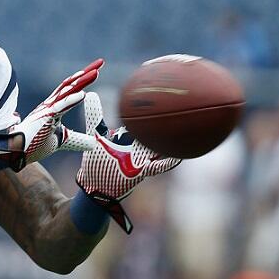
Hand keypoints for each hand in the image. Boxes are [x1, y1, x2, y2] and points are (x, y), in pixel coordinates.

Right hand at [0, 59, 103, 170]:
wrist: (15, 151)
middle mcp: (50, 104)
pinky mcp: (44, 117)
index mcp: (53, 107)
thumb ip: (77, 140)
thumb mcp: (62, 141)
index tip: (97, 70)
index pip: (71, 89)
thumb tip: (94, 143)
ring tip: (96, 72)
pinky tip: (84, 94)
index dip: (84, 79)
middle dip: (86, 73)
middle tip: (100, 62)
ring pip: (67, 92)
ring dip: (82, 82)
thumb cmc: (34, 144)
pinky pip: (60, 107)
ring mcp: (46, 109)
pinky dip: (72, 100)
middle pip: (71, 85)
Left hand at [75, 92, 180, 233]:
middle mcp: (139, 147)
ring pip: (161, 148)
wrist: (94, 185)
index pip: (143, 121)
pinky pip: (158, 167)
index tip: (161, 92)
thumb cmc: (96, 161)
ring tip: (187, 129)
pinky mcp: (141, 172)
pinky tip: (179, 157)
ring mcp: (142, 159)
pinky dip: (168, 162)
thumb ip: (94, 115)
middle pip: (156, 133)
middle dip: (167, 122)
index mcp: (130, 137)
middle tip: (180, 105)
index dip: (151, 109)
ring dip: (170, 141)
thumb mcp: (95, 135)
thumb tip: (91, 93)